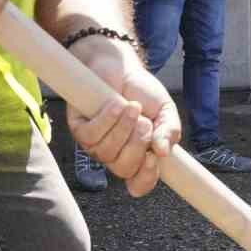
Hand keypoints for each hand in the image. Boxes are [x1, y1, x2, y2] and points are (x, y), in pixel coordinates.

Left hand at [66, 36, 180, 197]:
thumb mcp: (165, 110)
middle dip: (137, 145)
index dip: (145, 179)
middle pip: (123, 169)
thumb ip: (170, 131)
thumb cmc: (142, 91)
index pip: (139, 184)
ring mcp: (96, 144)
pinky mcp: (79, 129)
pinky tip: (116, 105)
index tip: (153, 159)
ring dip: (123, 128)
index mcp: (138, 155)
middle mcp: (115, 154)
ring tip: (132, 107)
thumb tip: (164, 151)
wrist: (121, 66)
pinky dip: (107, 120)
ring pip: (107, 153)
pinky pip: (90, 137)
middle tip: (145, 122)